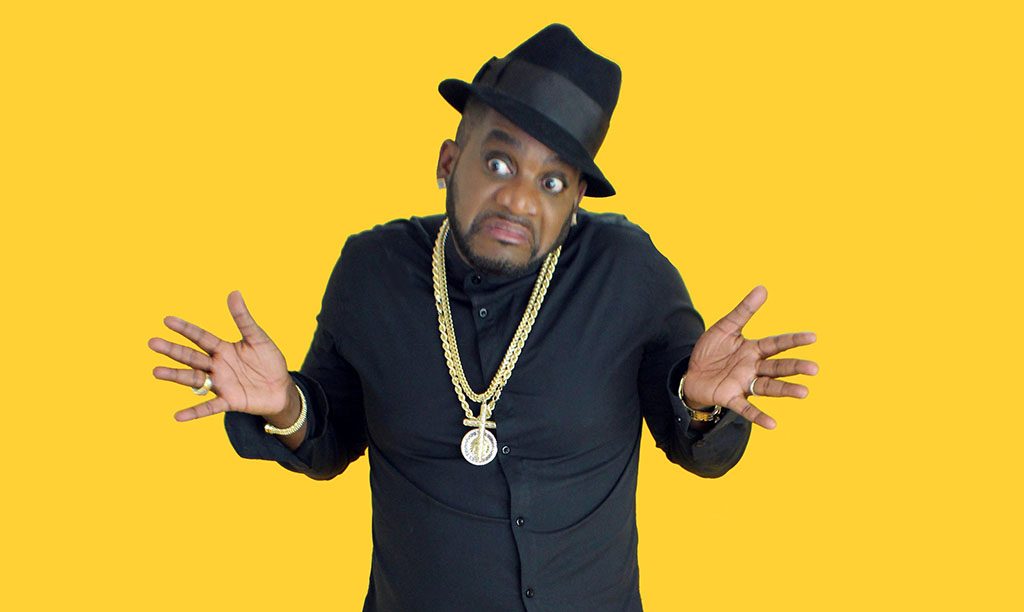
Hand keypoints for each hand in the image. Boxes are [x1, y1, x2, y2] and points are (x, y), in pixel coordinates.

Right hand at [148, 291, 292, 421]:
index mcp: (223, 349)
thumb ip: (243, 319)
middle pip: (191, 356)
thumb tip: (234, 292)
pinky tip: (178, 416)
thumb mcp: (258, 338)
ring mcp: (221, 384)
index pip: (200, 337)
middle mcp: (217, 366)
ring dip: (176, 376)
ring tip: (156, 372)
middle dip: (172, 350)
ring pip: (194, 379)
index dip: (185, 329)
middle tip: (152, 342)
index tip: (167, 320)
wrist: (282, 388)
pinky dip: (194, 412)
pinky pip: (209, 407)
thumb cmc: (269, 361)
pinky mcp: (229, 401)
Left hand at [684, 286, 817, 429]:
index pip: (777, 344)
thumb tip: (763, 288)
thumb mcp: (725, 327)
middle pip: (777, 367)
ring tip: (804, 392)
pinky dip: (759, 416)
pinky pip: (747, 408)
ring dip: (785, 390)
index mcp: (753, 349)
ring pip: (768, 387)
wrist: (690, 372)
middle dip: (795, 367)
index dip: (793, 340)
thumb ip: (744, 311)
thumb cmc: (711, 351)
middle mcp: (753, 368)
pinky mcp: (730, 397)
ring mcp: (743, 384)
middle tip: (814, 368)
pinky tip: (773, 424)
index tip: (813, 337)